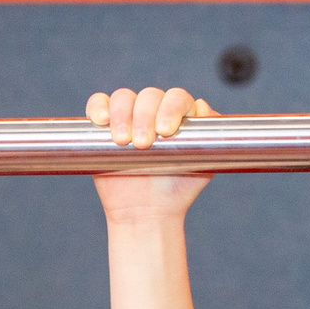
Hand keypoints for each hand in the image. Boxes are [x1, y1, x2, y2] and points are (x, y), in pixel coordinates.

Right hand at [88, 86, 215, 220]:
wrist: (147, 213)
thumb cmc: (178, 189)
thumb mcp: (204, 164)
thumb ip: (211, 137)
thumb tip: (202, 107)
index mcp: (180, 115)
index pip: (176, 97)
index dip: (171, 108)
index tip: (165, 132)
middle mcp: (154, 112)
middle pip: (149, 96)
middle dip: (144, 116)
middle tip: (142, 144)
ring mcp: (128, 117)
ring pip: (123, 98)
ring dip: (122, 114)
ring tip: (122, 141)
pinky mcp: (104, 128)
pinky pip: (98, 104)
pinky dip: (98, 107)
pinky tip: (101, 121)